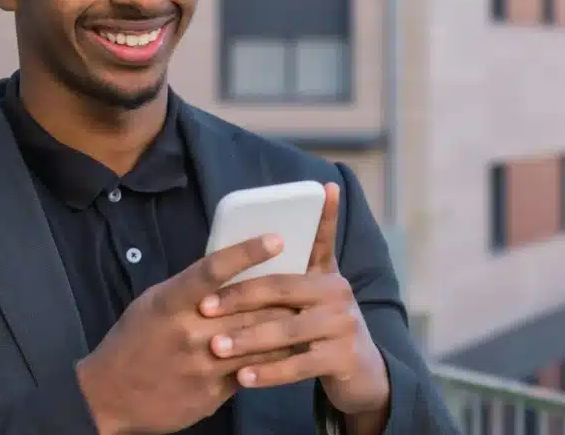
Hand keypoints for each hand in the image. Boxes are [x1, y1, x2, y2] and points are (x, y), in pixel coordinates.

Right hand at [76, 235, 297, 434]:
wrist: (108, 396)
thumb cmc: (133, 340)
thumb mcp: (152, 304)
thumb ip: (188, 290)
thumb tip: (229, 271)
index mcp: (169, 302)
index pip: (212, 270)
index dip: (246, 252)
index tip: (276, 238)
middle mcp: (188, 331)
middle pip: (249, 308)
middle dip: (283, 294)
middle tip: (312, 277)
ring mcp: (203, 365)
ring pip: (259, 341)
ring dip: (288, 327)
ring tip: (312, 312)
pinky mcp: (213, 393)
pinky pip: (254, 372)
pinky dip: (275, 360)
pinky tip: (293, 350)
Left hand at [198, 183, 390, 416]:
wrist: (360, 376)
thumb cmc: (317, 328)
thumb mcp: (307, 297)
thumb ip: (282, 276)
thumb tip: (237, 256)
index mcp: (325, 272)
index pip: (321, 237)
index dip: (326, 213)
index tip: (324, 187)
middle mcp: (338, 291)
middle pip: (282, 287)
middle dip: (239, 297)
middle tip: (204, 307)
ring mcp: (344, 324)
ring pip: (287, 328)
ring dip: (247, 339)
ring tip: (216, 347)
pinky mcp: (345, 357)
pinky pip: (299, 364)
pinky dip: (268, 372)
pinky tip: (242, 377)